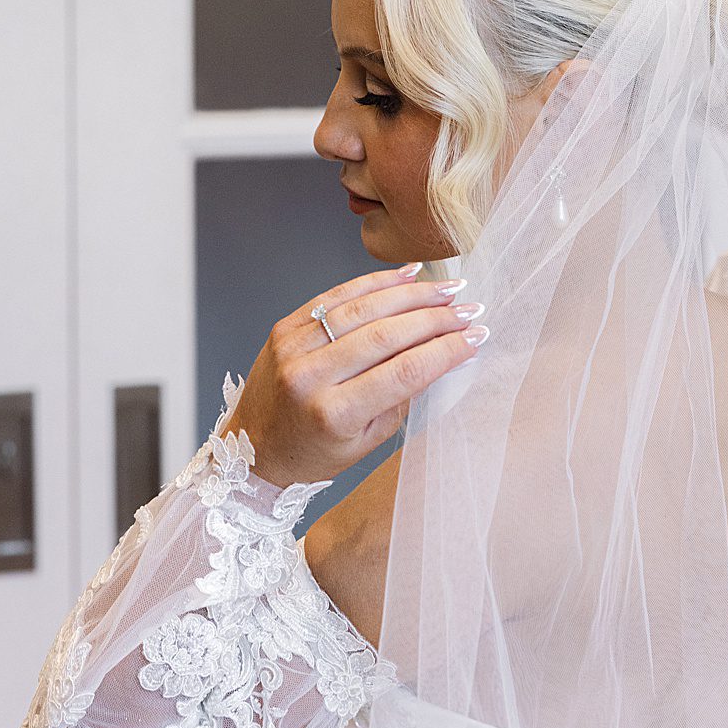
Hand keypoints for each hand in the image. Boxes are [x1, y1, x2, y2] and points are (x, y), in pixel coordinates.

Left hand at [234, 265, 485, 487]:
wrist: (251, 450)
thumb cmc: (313, 452)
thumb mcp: (367, 440)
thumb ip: (404, 397)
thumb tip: (444, 354)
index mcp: (333, 414)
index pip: (403, 373)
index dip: (445, 351)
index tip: (476, 337)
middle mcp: (310, 376)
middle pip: (386, 336)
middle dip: (435, 319)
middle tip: (469, 310)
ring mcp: (294, 347)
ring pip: (363, 309)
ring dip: (412, 295)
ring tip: (448, 289)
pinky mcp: (285, 328)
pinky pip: (336, 296)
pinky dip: (375, 282)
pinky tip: (408, 275)